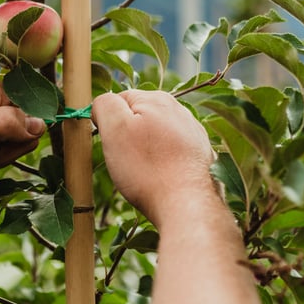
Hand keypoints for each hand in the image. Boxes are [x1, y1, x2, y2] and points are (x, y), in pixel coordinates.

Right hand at [91, 90, 215, 226]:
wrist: (186, 204)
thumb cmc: (147, 169)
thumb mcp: (115, 130)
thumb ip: (105, 105)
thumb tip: (103, 103)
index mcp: (157, 99)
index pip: (118, 101)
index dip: (108, 122)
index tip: (111, 144)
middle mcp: (179, 110)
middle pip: (138, 117)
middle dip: (127, 136)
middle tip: (126, 161)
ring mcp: (192, 132)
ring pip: (154, 136)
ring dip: (145, 150)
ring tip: (145, 171)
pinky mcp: (199, 153)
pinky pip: (171, 151)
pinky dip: (162, 161)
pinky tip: (161, 176)